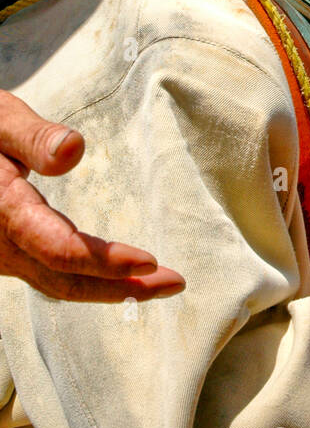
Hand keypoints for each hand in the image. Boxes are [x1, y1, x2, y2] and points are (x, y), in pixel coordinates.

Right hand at [0, 90, 184, 301]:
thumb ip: (33, 136)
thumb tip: (74, 149)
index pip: (58, 249)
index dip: (106, 262)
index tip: (152, 261)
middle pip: (63, 280)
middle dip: (121, 287)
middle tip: (175, 283)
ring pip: (55, 285)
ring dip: (107, 290)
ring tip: (157, 285)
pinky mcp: (4, 254)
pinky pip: (46, 277)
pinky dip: (85, 282)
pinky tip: (117, 279)